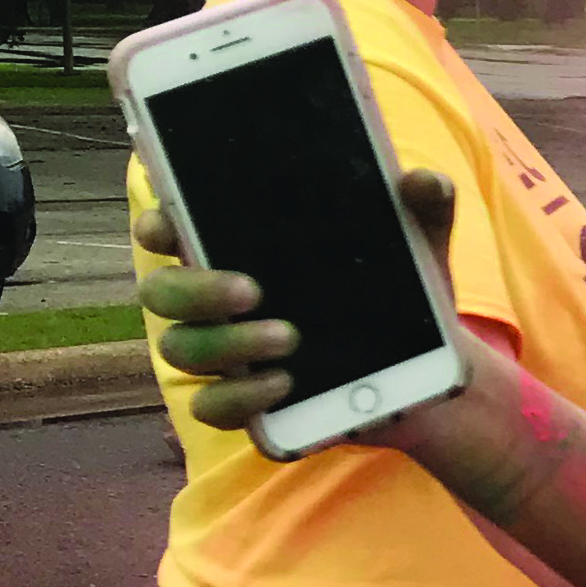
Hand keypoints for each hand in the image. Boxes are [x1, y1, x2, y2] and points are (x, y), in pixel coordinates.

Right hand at [137, 168, 460, 442]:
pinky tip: (283, 384)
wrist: (429, 370)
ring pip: (181, 348)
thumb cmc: (399, 293)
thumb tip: (423, 180)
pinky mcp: (246, 404)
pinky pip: (213, 406)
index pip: (169, 229)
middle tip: (252, 291)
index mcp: (238, 249)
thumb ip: (424, 207)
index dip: (156, 223)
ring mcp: (227, 355)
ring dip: (227, 344)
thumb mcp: (418, 245)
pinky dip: (241, 397)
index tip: (169, 225)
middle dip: (195, 290)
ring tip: (288, 339)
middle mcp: (217, 302)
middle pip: (160, 292)